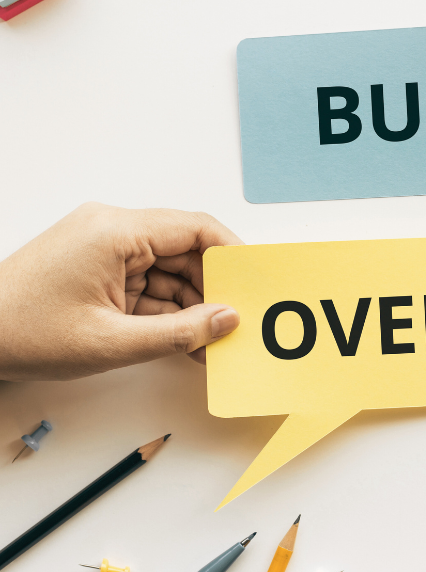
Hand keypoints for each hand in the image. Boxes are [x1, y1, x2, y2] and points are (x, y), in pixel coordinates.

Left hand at [0, 203, 241, 380]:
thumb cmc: (23, 333)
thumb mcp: (111, 342)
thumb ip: (179, 333)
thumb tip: (228, 319)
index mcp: (115, 231)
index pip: (194, 228)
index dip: (232, 254)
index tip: (255, 281)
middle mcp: (112, 229)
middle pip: (185, 251)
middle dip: (212, 289)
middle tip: (237, 324)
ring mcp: (104, 247)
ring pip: (169, 270)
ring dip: (190, 305)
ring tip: (211, 343)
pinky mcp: (97, 266)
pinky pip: (147, 282)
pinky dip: (165, 310)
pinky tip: (184, 338)